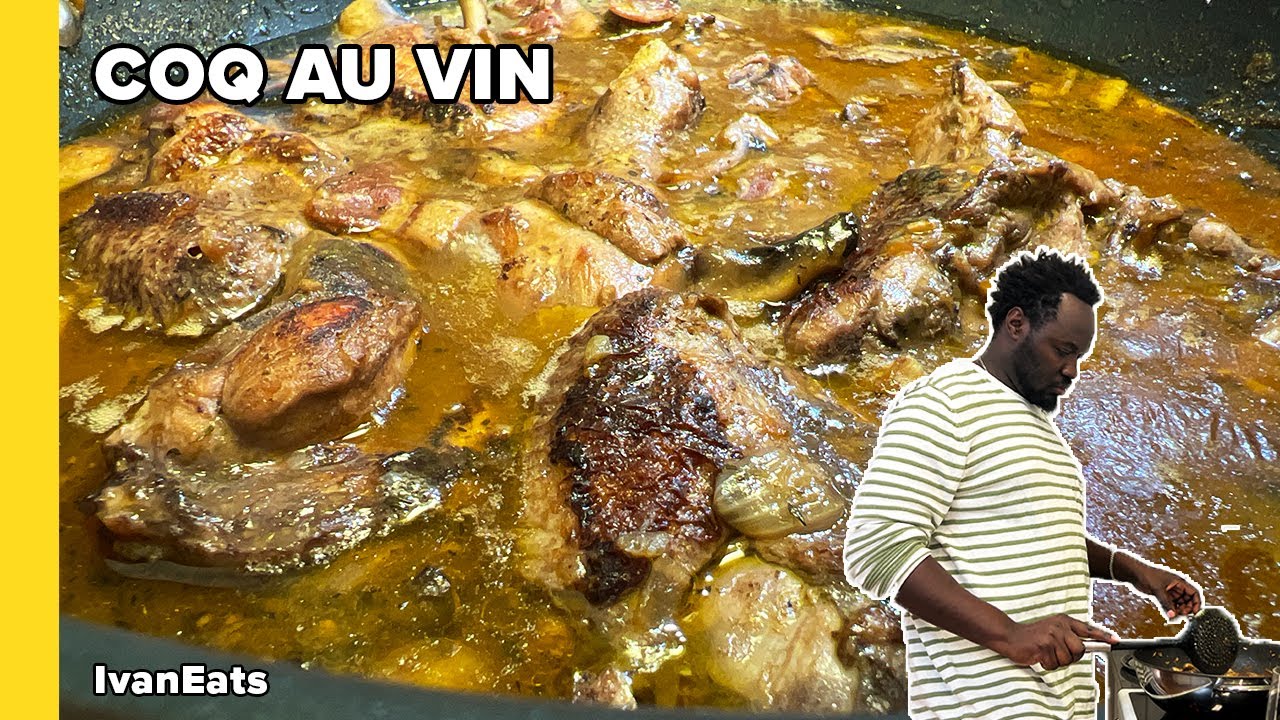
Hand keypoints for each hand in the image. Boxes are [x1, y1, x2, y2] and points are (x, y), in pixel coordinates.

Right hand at [990, 614, 1117, 670]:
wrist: (1010, 636)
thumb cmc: (1032, 636)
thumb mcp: (1052, 630)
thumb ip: (1068, 636)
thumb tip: (1086, 647)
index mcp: (1063, 621)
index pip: (1088, 629)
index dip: (1103, 636)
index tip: (1115, 641)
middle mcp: (1059, 626)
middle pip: (1080, 649)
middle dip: (1071, 656)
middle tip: (1057, 653)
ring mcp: (1051, 636)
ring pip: (1067, 659)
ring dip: (1056, 661)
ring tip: (1046, 653)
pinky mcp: (1043, 646)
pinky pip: (1054, 664)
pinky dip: (1047, 664)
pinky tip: (1039, 656)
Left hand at [1118, 553, 1201, 619]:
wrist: (1133, 573)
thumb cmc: (1146, 576)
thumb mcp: (1157, 590)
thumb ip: (1166, 603)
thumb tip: (1172, 616)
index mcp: (1179, 581)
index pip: (1194, 593)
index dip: (1197, 603)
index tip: (1195, 612)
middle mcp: (1176, 587)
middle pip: (1188, 601)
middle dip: (1186, 609)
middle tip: (1180, 614)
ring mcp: (1170, 592)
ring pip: (1179, 604)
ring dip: (1178, 611)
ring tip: (1173, 616)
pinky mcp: (1163, 596)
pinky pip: (1170, 605)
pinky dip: (1171, 611)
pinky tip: (1168, 616)